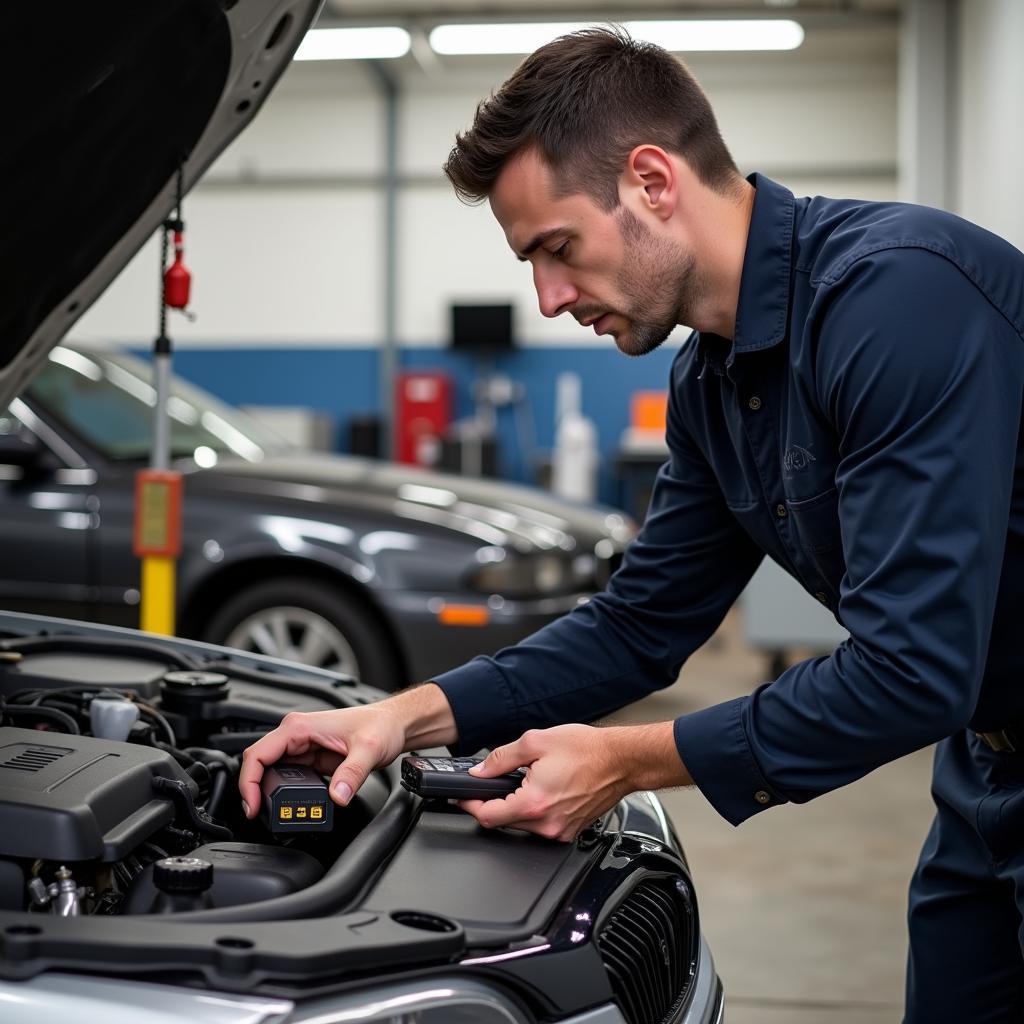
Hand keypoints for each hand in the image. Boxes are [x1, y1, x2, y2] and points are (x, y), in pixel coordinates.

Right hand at [238, 703, 405, 816]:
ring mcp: (302, 747)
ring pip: (270, 772)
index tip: (252, 805)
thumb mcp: (368, 750)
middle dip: (254, 790)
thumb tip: (336, 796)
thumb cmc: (380, 725)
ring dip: (267, 793)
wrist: (393, 724)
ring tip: (273, 814)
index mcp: (300, 727)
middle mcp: (296, 735)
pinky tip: (287, 806)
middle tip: (259, 815)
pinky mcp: (310, 759)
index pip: (258, 753)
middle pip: (259, 764)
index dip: (248, 782)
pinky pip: (287, 777)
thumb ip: (351, 774)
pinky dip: (282, 792)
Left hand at [457, 724, 632, 841]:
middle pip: (503, 822)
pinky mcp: (570, 831)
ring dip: (515, 807)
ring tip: (527, 782)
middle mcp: (547, 823)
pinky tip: (544, 791)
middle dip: (494, 803)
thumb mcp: (536, 742)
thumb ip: (501, 758)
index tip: (461, 798)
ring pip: (522, 825)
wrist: (620, 760)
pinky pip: (541, 826)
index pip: (488, 816)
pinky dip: (534, 812)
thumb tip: (481, 771)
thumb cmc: (587, 750)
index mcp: (534, 803)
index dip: (470, 805)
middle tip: (494, 783)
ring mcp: (560, 831)